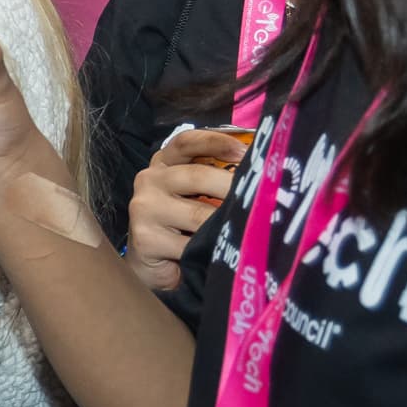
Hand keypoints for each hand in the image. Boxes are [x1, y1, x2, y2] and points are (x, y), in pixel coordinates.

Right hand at [125, 130, 248, 292]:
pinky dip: (211, 248)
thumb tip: (261, 172)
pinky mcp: (145, 238)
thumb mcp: (196, 195)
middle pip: (197, 176)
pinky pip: (189, 244)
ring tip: (250, 227)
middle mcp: (149, 180)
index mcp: (164, 163)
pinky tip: (224, 251)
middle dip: (233, 187)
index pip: (186, 142)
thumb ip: (216, 177)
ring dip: (226, 223)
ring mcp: (144, 209)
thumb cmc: (183, 224)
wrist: (153, 264)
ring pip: (197, 213)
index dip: (216, 142)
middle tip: (262, 197)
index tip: (245, 153)